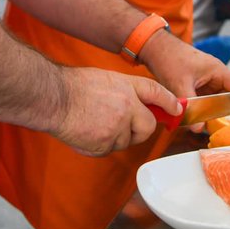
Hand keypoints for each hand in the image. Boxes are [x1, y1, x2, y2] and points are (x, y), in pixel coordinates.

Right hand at [51, 66, 179, 155]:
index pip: (156, 93)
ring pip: (126, 141)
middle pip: (148, 126)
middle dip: (140, 129)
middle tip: (124, 124)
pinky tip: (87, 131)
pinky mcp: (103, 145)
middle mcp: (127, 107)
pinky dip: (100, 145)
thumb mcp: (107, 78)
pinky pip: (109, 150)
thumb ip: (127, 91)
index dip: (169, 102)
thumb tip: (140, 105)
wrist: (53, 98)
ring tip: (95, 122)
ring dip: (116, 137)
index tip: (176, 109)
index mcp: (127, 87)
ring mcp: (116, 128)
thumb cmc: (75, 86)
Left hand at [139, 33, 229, 129]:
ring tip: (220, 126)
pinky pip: (207, 99)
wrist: (157, 49)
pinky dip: (207, 109)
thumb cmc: (171, 58)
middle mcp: (215, 75)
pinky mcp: (198, 84)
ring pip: (218, 99)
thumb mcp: (180, 84)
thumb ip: (190, 106)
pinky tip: (203, 119)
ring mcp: (207, 80)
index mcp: (218, 70)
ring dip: (218, 111)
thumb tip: (197, 128)